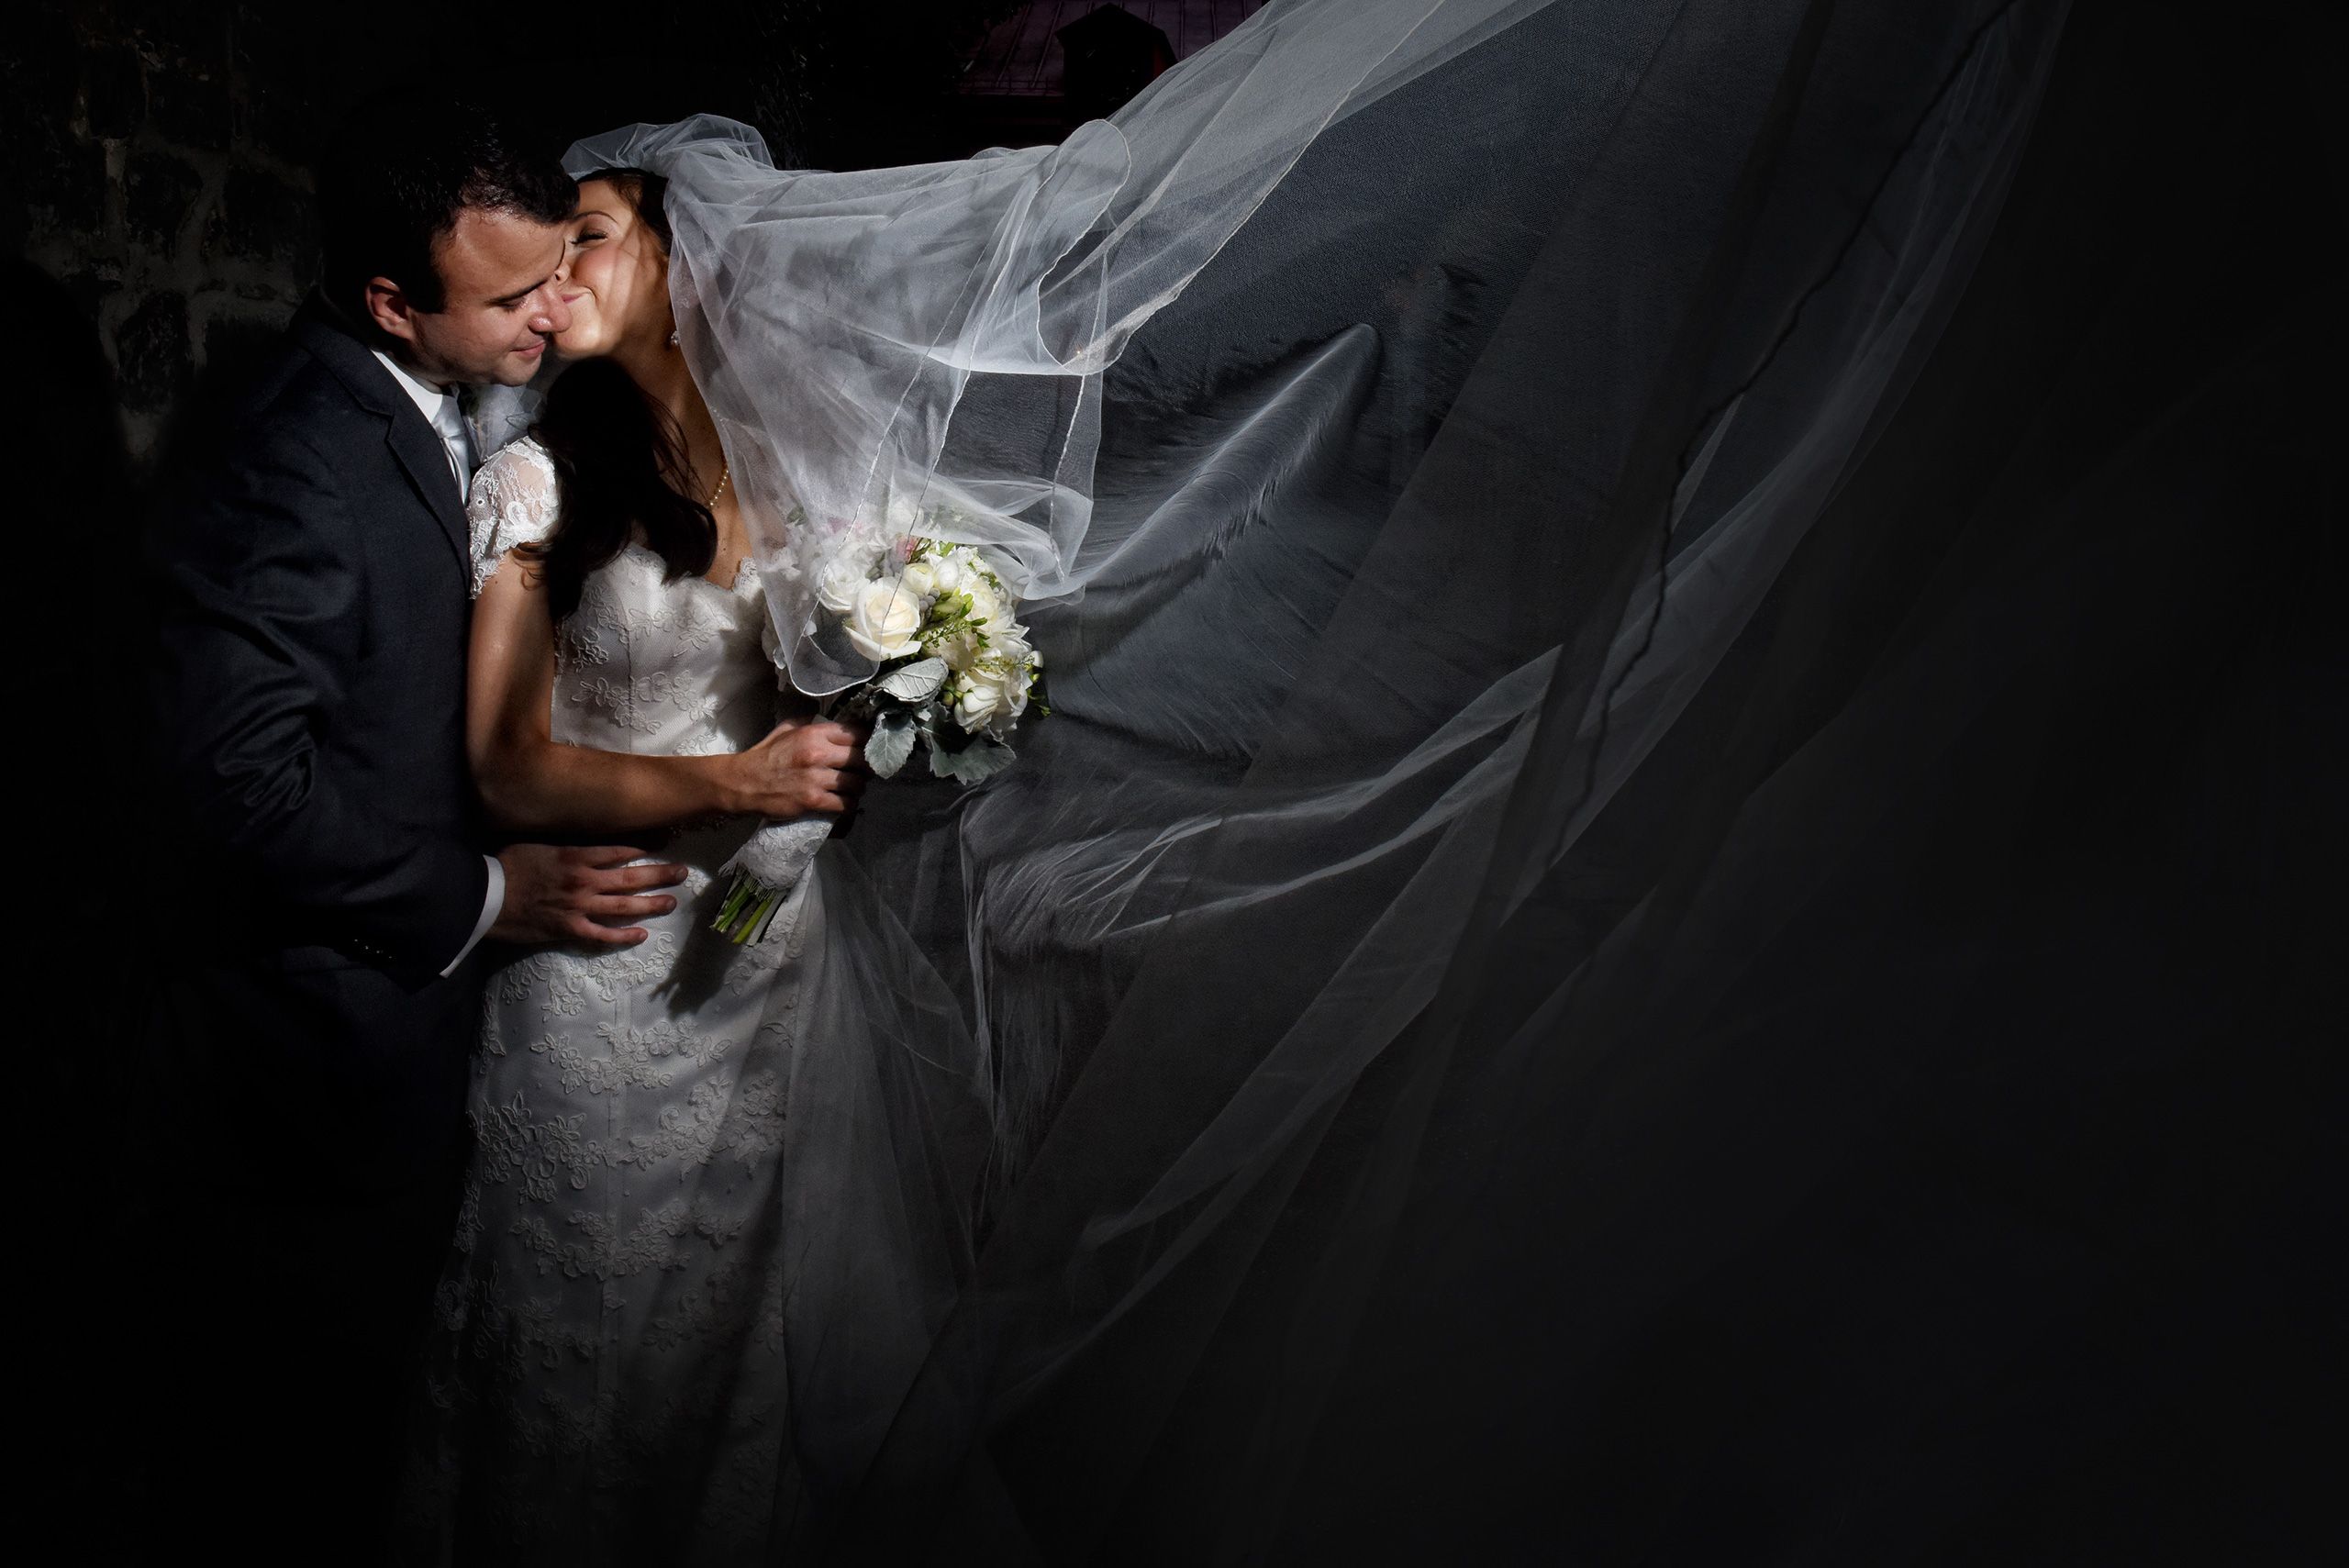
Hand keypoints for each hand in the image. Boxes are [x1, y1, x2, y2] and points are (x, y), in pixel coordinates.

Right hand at [490, 843, 687, 947]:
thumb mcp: (539, 844)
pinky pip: (603, 935)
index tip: (665, 844)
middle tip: (682, 874)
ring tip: (671, 903)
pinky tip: (642, 935)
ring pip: (624, 906)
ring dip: (651, 904)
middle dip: (660, 875)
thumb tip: (586, 841)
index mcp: (576, 856)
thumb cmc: (507, 865)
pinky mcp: (570, 929)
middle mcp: (585, 880)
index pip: (620, 849)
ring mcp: (580, 907)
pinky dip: (624, 936)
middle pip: (631, 877)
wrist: (486, 896)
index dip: (645, 847)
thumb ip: (567, 845)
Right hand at [726, 717, 869, 818]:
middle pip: (861, 759)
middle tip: (866, 771)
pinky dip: (849, 805)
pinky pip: (844, 804)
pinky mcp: (813, 800)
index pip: (855, 733)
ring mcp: (816, 779)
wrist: (743, 784)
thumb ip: (810, 724)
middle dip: (867, 766)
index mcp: (813, 733)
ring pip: (856, 783)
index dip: (867, 741)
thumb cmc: (766, 755)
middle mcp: (818, 754)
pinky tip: (847, 804)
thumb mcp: (786, 729)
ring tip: (855, 788)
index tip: (870, 747)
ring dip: (859, 787)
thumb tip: (833, 724)